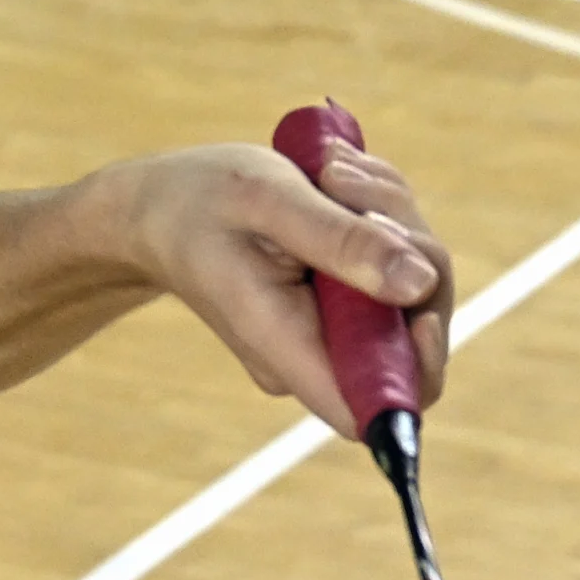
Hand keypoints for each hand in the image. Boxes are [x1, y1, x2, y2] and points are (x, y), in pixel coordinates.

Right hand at [117, 143, 452, 435]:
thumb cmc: (199, 200)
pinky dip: (383, 217)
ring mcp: (328, 332)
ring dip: (392, 219)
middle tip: (348, 185)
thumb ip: (343, 241)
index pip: (379, 405)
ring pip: (413, 288)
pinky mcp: (341, 305)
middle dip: (409, 249)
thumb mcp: (268, 199)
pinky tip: (336, 183)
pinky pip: (395, 267)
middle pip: (413, 333)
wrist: (159, 207)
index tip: (419, 289)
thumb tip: (420, 283)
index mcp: (286, 346)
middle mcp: (313, 355)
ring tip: (330, 174)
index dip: (420, 362)